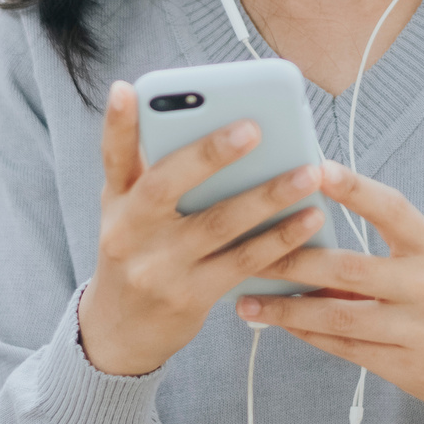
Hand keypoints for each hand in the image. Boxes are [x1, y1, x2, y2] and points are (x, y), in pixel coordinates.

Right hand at [76, 81, 330, 376]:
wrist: (118, 333)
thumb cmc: (138, 253)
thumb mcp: (128, 212)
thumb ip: (155, 172)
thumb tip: (206, 124)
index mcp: (115, 202)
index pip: (112, 157)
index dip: (116, 124)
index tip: (126, 89)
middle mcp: (128, 233)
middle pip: (165, 187)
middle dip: (209, 155)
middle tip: (254, 127)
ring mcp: (158, 268)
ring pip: (217, 225)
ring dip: (267, 197)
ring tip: (308, 172)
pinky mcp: (189, 297)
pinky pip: (242, 263)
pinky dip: (279, 240)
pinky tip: (310, 219)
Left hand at [235, 161, 423, 423]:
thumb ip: (390, 254)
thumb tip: (316, 237)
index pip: (393, 209)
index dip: (353, 187)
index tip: (313, 167)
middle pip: (349, 269)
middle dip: (292, 259)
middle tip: (247, 247)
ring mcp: (421, 333)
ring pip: (338, 317)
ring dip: (286, 307)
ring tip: (247, 298)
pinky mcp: (408, 370)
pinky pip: (345, 349)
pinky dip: (307, 334)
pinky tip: (280, 324)